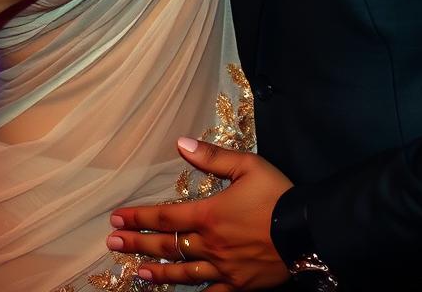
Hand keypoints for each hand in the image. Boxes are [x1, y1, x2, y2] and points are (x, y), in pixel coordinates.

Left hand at [108, 138, 291, 290]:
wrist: (308, 231)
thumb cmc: (277, 195)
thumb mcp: (248, 166)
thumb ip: (212, 157)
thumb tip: (181, 143)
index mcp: (209, 215)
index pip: (165, 216)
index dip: (138, 218)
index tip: (116, 219)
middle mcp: (210, 245)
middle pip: (167, 245)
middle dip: (137, 244)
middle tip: (113, 245)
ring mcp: (223, 269)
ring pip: (183, 272)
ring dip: (156, 271)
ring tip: (136, 272)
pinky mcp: (238, 285)